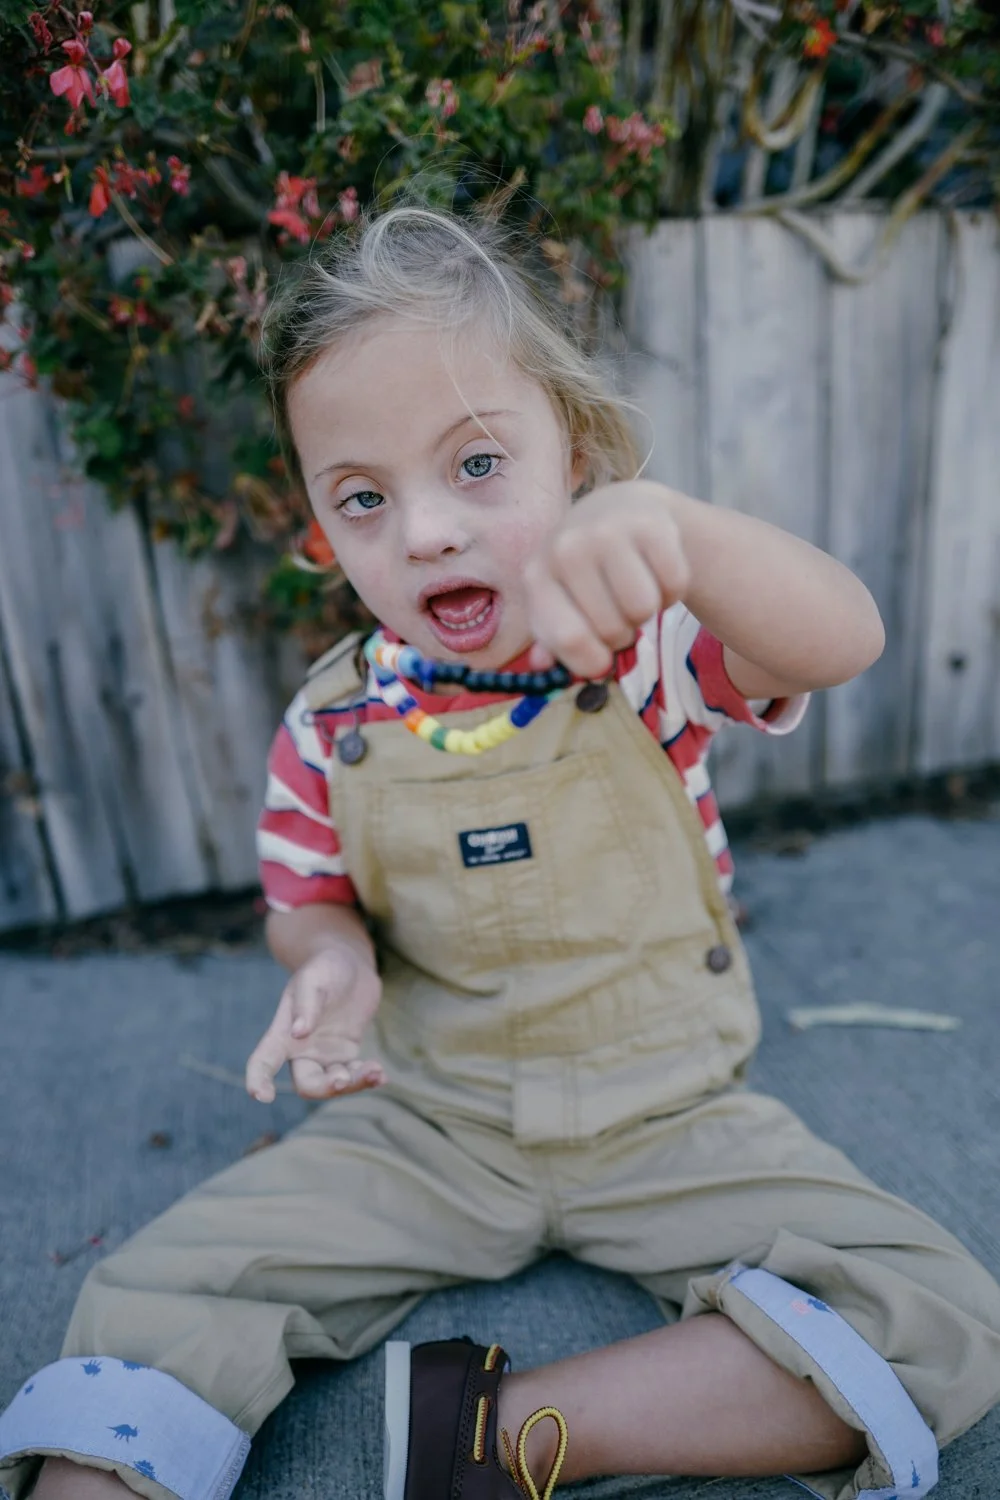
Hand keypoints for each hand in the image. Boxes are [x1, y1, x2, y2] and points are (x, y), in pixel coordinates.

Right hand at [245, 943, 383, 1103]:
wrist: (350, 965)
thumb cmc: (325, 967)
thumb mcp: (315, 978)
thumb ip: (306, 1004)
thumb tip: (298, 1033)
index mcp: (283, 1033)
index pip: (263, 1061)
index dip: (258, 1080)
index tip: (262, 1096)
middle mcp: (301, 1050)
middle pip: (307, 1084)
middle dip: (325, 1087)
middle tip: (343, 1078)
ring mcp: (325, 1054)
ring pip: (334, 1084)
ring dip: (353, 1084)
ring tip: (376, 1072)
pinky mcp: (346, 1054)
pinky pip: (354, 1075)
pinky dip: (367, 1079)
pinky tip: (381, 1075)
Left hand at [524, 481, 690, 678]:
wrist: (615, 510)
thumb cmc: (582, 572)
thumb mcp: (557, 602)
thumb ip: (551, 640)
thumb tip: (544, 665)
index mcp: (537, 576)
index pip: (569, 638)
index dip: (593, 661)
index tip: (602, 660)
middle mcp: (566, 548)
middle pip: (612, 630)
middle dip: (622, 634)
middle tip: (618, 612)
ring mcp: (608, 531)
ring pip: (644, 608)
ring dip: (647, 613)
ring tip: (635, 593)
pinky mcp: (650, 523)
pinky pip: (675, 583)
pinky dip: (672, 591)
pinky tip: (656, 575)